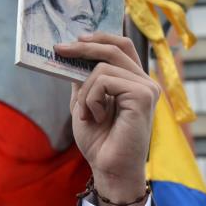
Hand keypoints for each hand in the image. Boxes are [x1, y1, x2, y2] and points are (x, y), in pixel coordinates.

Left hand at [54, 33, 159, 205]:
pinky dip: (91, 98)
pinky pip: (105, 80)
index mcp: (133, 82)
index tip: (75, 38)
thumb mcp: (84, 103)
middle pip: (115, 47)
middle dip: (83, 47)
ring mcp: (147, 87)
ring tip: (87, 114)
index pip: (122, 46)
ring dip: (85, 91)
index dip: (100, 37)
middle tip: (59, 49)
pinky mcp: (143, 95)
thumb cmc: (99, 141)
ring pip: (103, 67)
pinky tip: (95, 116)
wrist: (108, 168)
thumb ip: (83, 79)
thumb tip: (73, 54)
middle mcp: (144, 81)